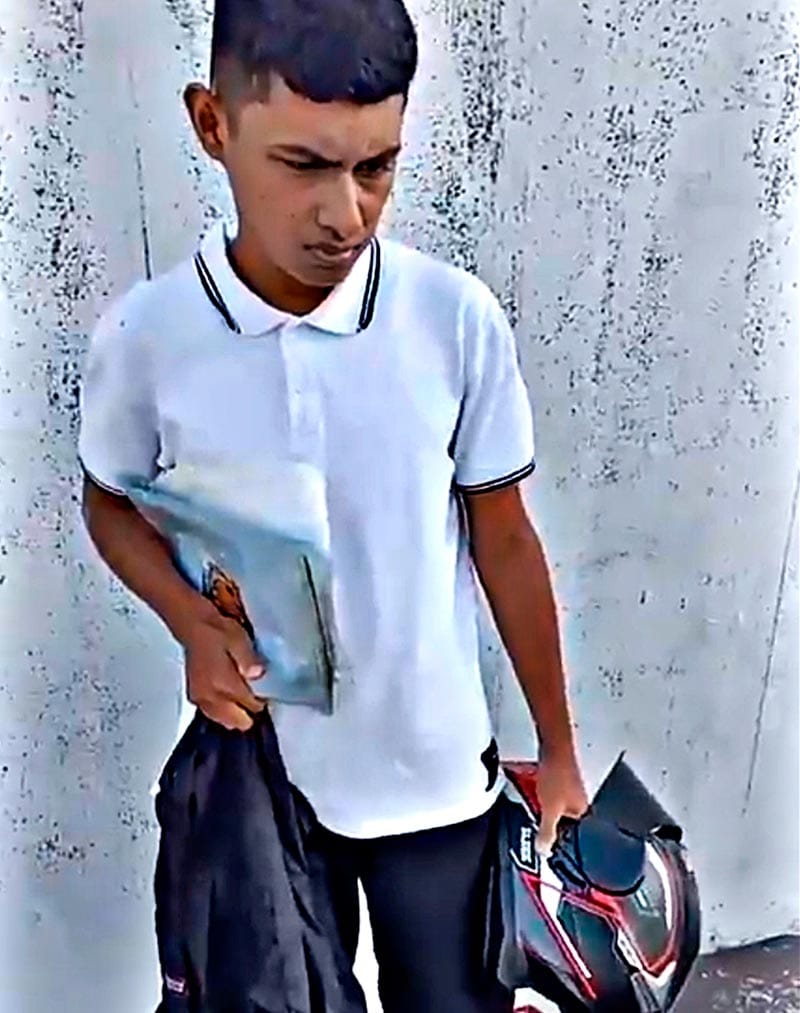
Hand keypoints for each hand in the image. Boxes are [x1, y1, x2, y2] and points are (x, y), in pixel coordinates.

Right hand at [182, 613, 268, 731]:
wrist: (192, 625)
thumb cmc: (216, 630)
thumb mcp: (238, 638)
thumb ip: (248, 659)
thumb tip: (257, 675)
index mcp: (222, 684)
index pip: (251, 707)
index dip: (263, 700)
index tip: (268, 691)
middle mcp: (209, 696)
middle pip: (238, 721)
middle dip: (250, 711)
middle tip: (256, 694)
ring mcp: (200, 699)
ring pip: (225, 721)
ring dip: (236, 713)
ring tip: (243, 695)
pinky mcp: (194, 696)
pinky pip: (213, 714)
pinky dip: (223, 711)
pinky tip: (228, 698)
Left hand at [535, 748, 588, 857]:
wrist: (554, 746)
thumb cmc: (558, 773)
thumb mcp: (549, 811)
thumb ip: (547, 833)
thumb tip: (544, 850)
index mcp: (581, 812)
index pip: (568, 834)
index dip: (553, 837)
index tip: (539, 839)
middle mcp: (577, 800)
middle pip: (557, 817)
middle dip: (542, 816)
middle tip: (532, 814)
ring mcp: (568, 787)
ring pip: (549, 802)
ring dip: (537, 801)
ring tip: (528, 797)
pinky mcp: (558, 775)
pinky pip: (545, 789)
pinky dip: (536, 789)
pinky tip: (528, 785)